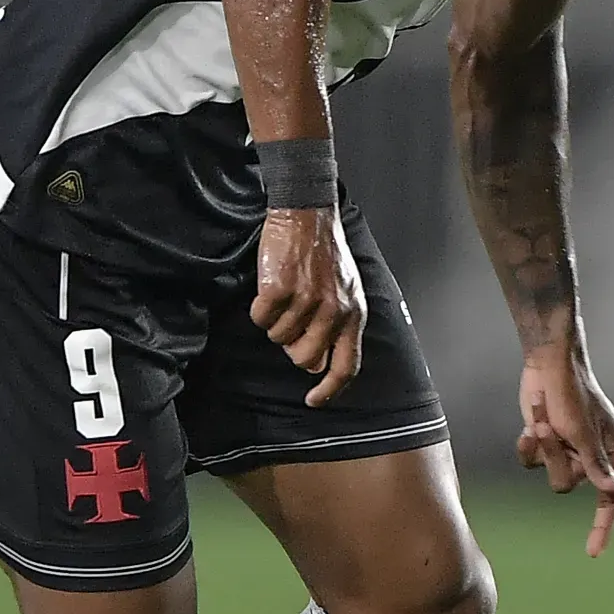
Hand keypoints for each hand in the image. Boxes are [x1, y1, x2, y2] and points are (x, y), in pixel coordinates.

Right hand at [251, 206, 366, 406]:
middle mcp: (333, 311)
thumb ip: (339, 327)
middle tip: (292, 319)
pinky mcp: (279, 290)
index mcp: (353, 314)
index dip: (329, 390)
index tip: (313, 400)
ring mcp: (306, 301)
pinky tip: (270, 287)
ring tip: (285, 294)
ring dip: (275, 321)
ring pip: (278, 338)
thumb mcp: (346, 290)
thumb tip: (318, 365)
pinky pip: (260, 318)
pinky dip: (259, 308)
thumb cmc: (325, 252)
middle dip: (292, 346)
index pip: (345, 366)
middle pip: (304, 358)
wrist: (308, 213)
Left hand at [518, 342, 613, 554]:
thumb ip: (594, 464)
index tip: (592, 552)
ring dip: (540, 447)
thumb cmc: (572, 393)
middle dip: (553, 458)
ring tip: (539, 419)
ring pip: (547, 474)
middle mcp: (592, 456)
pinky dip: (527, 445)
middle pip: (567, 484)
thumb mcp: (582, 432)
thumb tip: (612, 491)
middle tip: (548, 429)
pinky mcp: (546, 443)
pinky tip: (529, 424)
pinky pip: (532, 462)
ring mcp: (568, 450)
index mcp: (612, 454)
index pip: (610, 499)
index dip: (602, 527)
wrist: (548, 363)